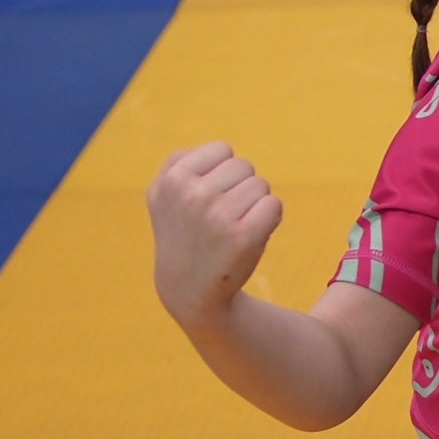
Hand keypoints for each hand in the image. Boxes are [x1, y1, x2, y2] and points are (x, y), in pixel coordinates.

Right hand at [147, 142, 284, 332]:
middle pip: (244, 166)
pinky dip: (269, 219)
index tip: (207, 198)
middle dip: (240, 188)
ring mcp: (217, 215)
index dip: (222, 173)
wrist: (188, 288)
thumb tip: (216, 149)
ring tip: (231, 228)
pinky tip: (248, 237)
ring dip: (254, 204)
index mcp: (172, 179)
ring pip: (261, 185)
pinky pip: (274, 205)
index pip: (223, 150)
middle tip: (220, 218)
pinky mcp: (242, 237)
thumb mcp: (164, 195)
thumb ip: (180, 162)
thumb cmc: (185, 233)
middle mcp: (192, 195)